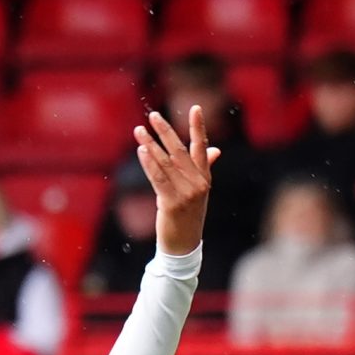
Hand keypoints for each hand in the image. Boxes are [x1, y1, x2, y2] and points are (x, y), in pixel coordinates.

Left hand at [135, 106, 217, 258]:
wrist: (184, 246)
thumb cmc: (189, 216)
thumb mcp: (199, 192)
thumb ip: (204, 167)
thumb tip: (215, 150)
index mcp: (205, 177)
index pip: (202, 147)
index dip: (198, 127)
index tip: (195, 108)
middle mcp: (198, 183)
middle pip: (179, 150)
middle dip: (165, 131)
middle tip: (153, 115)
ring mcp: (186, 193)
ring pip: (165, 163)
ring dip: (150, 144)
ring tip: (139, 130)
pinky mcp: (172, 203)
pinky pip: (158, 178)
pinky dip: (148, 164)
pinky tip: (142, 151)